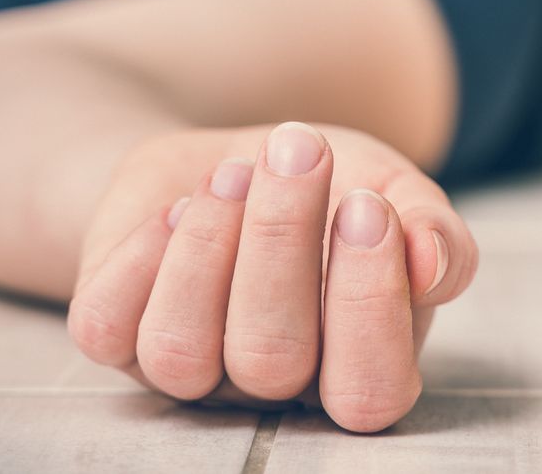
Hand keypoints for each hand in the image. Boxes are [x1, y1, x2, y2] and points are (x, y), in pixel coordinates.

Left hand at [66, 122, 476, 431]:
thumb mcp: (394, 191)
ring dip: (209, 247)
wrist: (230, 159)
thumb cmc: (329, 191)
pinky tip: (178, 206)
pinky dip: (142, 256)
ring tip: (236, 172)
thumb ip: (435, 232)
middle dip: (283, 242)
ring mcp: (188, 370)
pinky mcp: (116, 336)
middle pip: (272, 361)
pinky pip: (107, 325)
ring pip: (180, 352)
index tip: (368, 204)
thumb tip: (431, 263)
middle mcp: (268, 386)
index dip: (367, 303)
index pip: (369, 390)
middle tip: (300, 151)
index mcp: (350, 369)